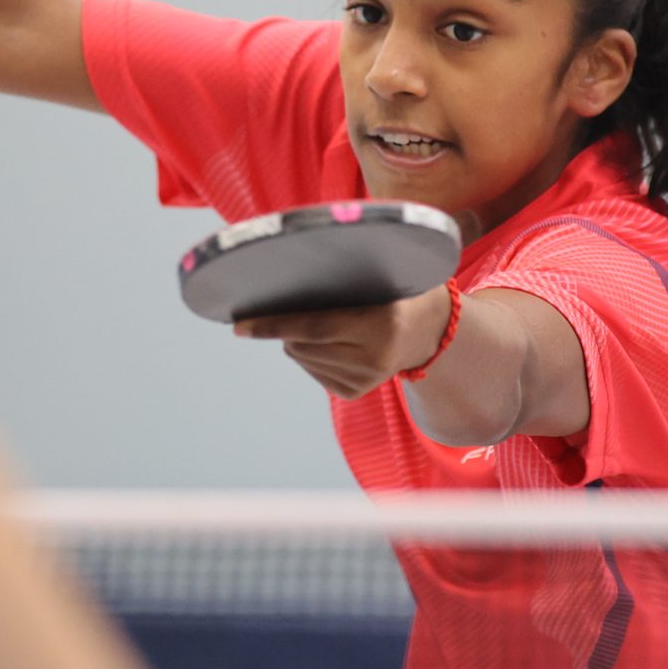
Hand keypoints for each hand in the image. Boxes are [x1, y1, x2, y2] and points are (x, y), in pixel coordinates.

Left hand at [234, 284, 452, 399]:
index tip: (238, 326)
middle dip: (282, 328)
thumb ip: (341, 277)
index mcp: (381, 326)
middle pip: (302, 346)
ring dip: (296, 340)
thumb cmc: (394, 289)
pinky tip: (330, 341)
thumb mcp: (378, 276)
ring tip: (321, 321)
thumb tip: (279, 281)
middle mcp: (374, 359)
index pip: (314, 328)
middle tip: (283, 308)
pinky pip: (312, 370)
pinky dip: (309, 353)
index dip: (273, 326)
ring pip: (303, 358)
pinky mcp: (354, 393)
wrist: (429, 329)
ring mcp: (365, 381)